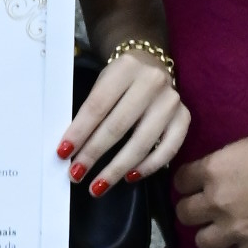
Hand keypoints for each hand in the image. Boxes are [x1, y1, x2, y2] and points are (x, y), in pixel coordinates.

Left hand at [57, 49, 190, 200]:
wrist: (152, 63)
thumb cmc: (120, 79)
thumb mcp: (102, 82)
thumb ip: (90, 110)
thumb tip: (71, 148)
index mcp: (126, 67)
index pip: (97, 106)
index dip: (79, 132)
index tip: (63, 153)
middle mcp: (152, 82)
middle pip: (118, 126)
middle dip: (93, 154)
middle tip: (76, 174)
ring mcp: (171, 101)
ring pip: (142, 142)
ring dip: (117, 168)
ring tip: (98, 185)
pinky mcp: (184, 117)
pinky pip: (168, 149)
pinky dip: (148, 166)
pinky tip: (130, 176)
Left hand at [173, 128, 247, 247]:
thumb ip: (226, 161)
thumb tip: (216, 173)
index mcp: (216, 169)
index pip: (180, 181)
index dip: (188, 183)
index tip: (196, 185)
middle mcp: (219, 201)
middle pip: (185, 214)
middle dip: (195, 210)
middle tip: (210, 208)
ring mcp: (237, 229)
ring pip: (202, 242)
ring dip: (212, 235)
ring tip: (227, 229)